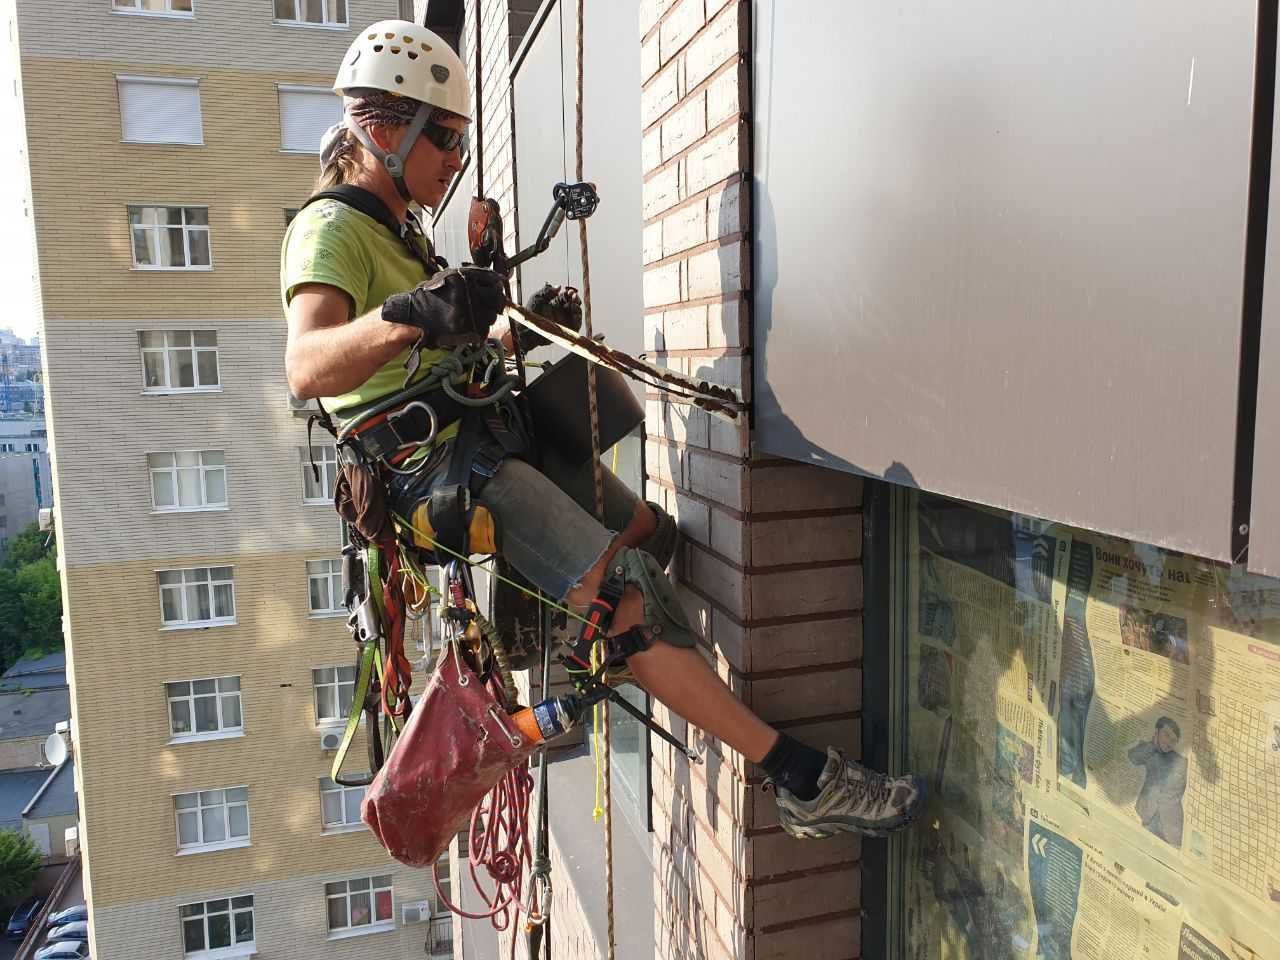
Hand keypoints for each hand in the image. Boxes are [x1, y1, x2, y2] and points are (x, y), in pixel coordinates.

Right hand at [382, 267, 505, 347]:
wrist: (413, 316)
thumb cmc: (429, 297)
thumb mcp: (448, 278)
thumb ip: (471, 277)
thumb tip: (497, 279)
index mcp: (462, 277)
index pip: (493, 278)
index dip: (497, 285)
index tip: (498, 288)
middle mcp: (467, 293)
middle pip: (497, 299)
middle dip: (495, 303)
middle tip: (490, 305)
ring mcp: (468, 312)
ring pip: (492, 316)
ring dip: (487, 316)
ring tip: (474, 315)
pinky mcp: (467, 329)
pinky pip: (484, 329)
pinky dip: (481, 329)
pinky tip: (470, 325)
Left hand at [519, 284, 582, 350]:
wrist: (528, 328)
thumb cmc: (530, 314)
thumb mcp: (537, 298)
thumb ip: (547, 291)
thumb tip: (559, 286)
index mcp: (556, 303)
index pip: (567, 297)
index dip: (570, 293)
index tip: (569, 291)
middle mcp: (562, 312)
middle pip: (574, 304)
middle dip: (575, 299)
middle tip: (573, 295)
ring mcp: (565, 321)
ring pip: (576, 313)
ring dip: (577, 307)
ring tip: (573, 303)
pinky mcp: (566, 330)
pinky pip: (576, 325)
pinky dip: (578, 319)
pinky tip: (574, 314)